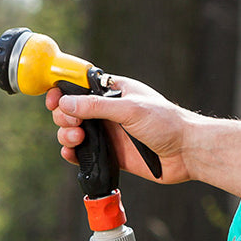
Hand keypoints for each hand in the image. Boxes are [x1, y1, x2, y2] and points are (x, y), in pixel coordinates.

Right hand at [46, 75, 193, 184]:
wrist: (187, 152)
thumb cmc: (166, 123)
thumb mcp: (130, 109)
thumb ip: (96, 107)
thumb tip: (66, 104)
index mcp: (113, 92)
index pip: (79, 86)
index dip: (62, 91)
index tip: (54, 99)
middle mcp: (107, 111)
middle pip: (70, 110)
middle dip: (63, 116)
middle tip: (73, 125)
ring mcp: (107, 132)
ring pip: (72, 131)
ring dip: (66, 135)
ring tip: (77, 140)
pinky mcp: (109, 153)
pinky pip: (82, 153)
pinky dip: (72, 153)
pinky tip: (72, 153)